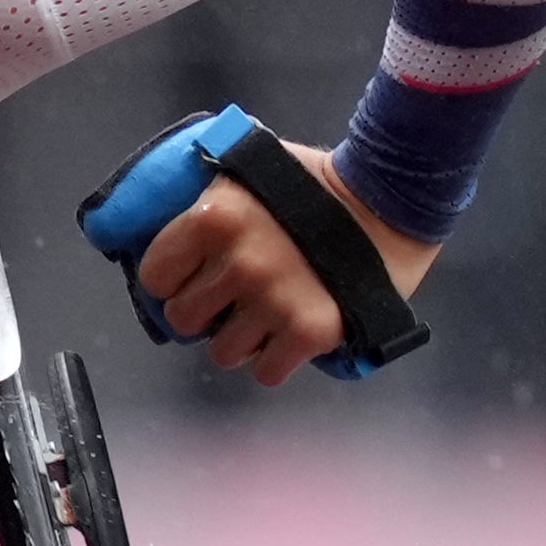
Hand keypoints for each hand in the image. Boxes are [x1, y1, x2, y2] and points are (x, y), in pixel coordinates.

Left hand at [133, 140, 436, 387]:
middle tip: (228, 301)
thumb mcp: (249, 173)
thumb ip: (209, 203)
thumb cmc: (314, 183)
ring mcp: (275, 301)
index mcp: (213, 218)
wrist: (390, 201)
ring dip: (241, 340)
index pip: (155, 276)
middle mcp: (239, 263)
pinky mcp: (310, 331)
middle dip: (203, 313)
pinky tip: (289, 334)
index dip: (170, 281)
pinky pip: (267, 372)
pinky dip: (277, 360)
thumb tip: (159, 226)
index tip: (190, 279)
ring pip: (223, 353)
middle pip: (184, 320)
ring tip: (264, 317)